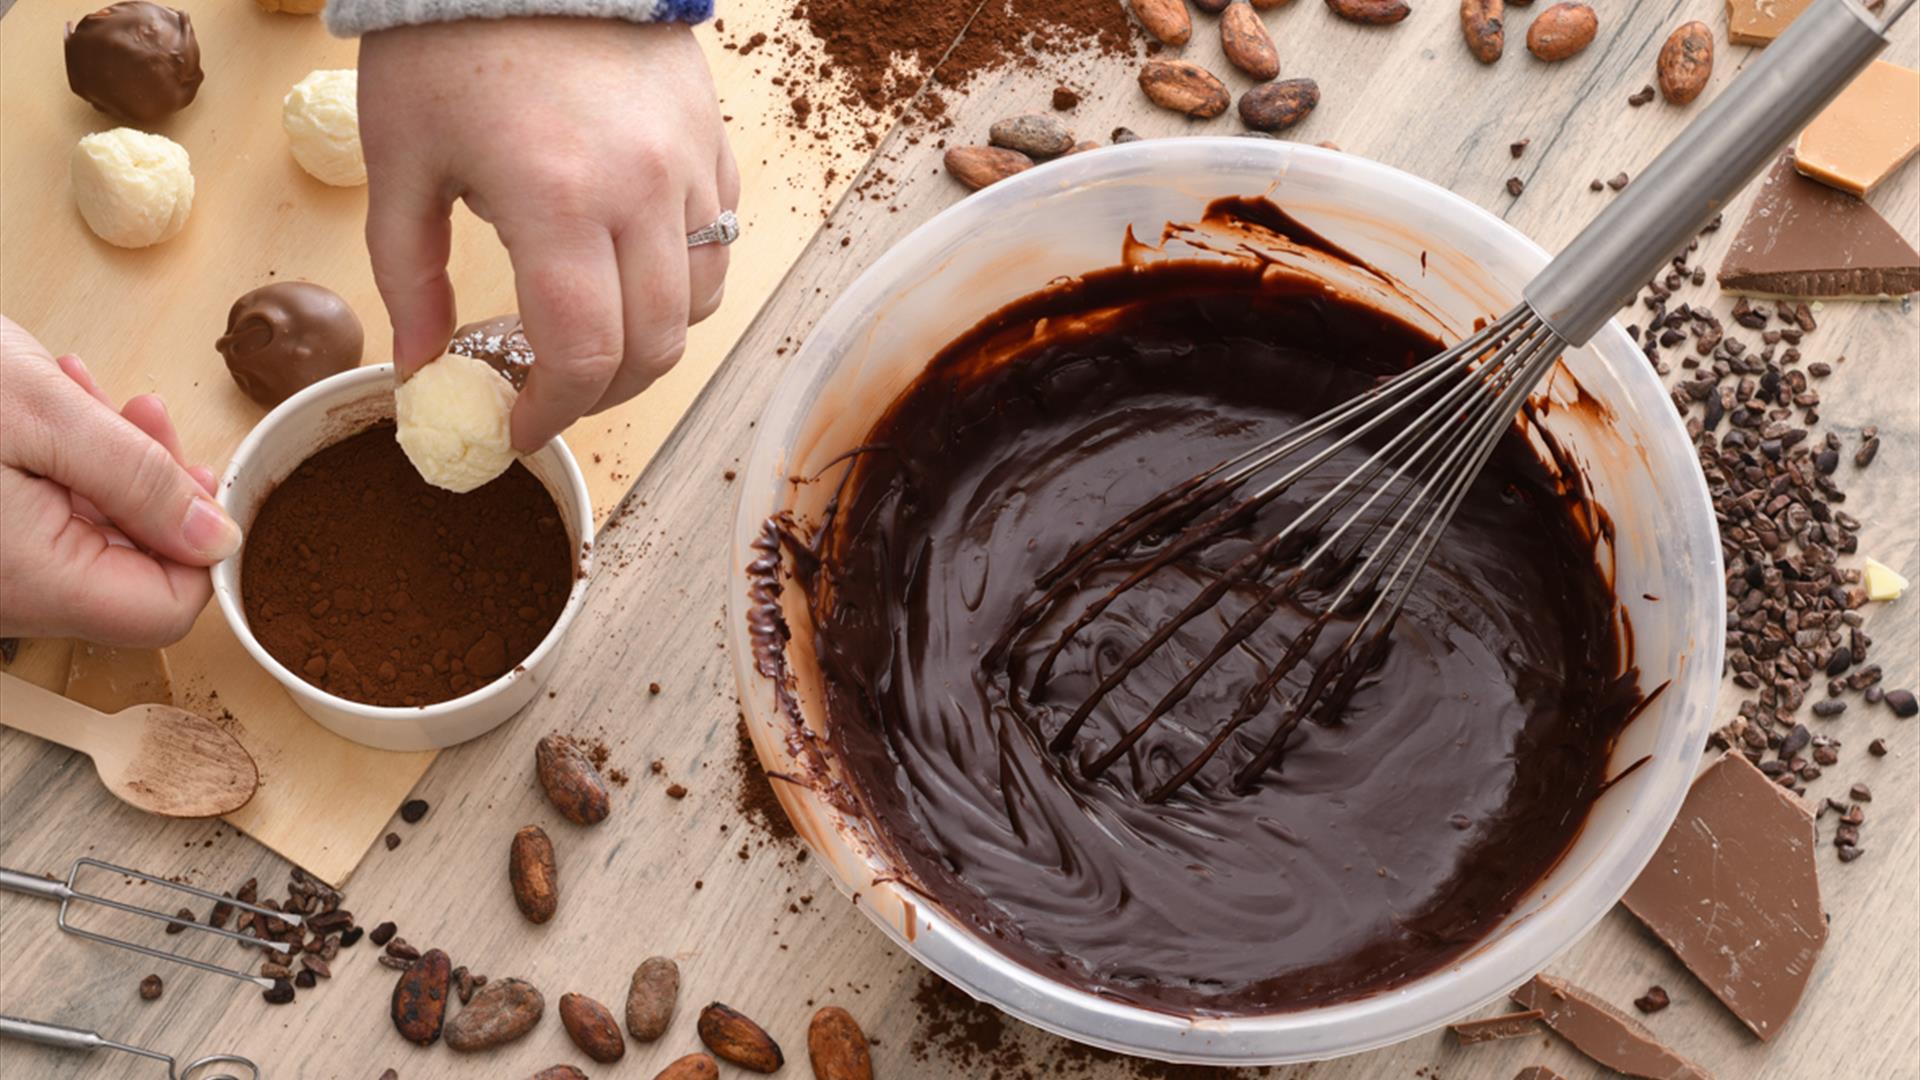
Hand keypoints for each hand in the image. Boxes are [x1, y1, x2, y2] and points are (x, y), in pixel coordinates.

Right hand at [0, 317, 238, 645]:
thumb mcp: (46, 413)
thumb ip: (140, 481)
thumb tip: (218, 541)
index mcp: (33, 581)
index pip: (167, 608)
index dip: (199, 543)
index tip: (191, 470)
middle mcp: (7, 598)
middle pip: (130, 570)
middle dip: (150, 486)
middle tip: (140, 410)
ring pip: (86, 538)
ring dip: (105, 466)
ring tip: (80, 392)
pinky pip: (39, 524)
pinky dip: (59, 467)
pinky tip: (48, 408)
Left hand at [359, 18, 739, 451]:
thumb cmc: (449, 41)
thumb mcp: (399, 159)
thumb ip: (408, 275)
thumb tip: (420, 368)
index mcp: (555, 201)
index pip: (586, 355)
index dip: (554, 412)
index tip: (517, 428)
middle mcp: (639, 192)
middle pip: (654, 347)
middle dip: (603, 394)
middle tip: (553, 394)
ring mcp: (687, 168)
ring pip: (700, 303)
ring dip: (651, 341)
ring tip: (595, 336)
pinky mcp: (711, 145)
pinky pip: (718, 242)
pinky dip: (683, 281)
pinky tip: (631, 271)